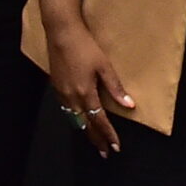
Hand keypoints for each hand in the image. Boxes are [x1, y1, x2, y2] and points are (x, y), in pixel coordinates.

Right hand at [39, 0, 134, 155]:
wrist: (61, 32)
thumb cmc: (85, 46)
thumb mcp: (104, 66)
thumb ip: (116, 88)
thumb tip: (129, 105)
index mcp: (85, 93)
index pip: (99, 120)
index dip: (108, 135)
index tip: (115, 147)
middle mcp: (71, 97)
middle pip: (84, 125)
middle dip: (95, 140)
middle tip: (104, 152)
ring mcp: (61, 93)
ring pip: (73, 119)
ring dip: (84, 131)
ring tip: (94, 140)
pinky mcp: (56, 87)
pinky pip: (66, 110)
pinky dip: (75, 119)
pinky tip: (79, 119)